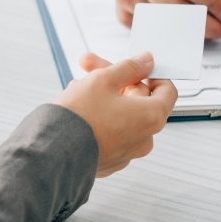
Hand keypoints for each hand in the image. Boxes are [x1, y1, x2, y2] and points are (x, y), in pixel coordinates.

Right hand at [55, 52, 176, 176]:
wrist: (53, 153)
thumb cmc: (80, 117)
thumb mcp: (104, 79)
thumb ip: (129, 67)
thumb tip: (147, 61)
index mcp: (152, 117)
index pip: (167, 90)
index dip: (150, 73)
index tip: (133, 66)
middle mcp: (145, 138)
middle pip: (139, 100)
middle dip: (115, 80)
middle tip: (89, 65)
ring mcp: (127, 153)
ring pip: (121, 115)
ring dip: (103, 97)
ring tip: (77, 87)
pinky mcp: (109, 161)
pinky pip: (110, 132)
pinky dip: (99, 118)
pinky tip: (78, 108)